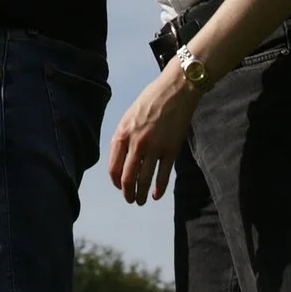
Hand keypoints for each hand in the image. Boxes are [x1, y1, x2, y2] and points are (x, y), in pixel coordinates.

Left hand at [107, 64, 199, 203]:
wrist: (176, 89)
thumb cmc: (151, 99)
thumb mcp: (129, 116)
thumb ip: (123, 137)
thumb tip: (120, 159)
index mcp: (123, 134)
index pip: (114, 167)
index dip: (116, 182)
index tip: (119, 187)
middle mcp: (136, 143)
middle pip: (128, 178)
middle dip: (127, 193)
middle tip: (130, 200)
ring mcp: (154, 148)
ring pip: (144, 180)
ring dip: (141, 195)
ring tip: (141, 201)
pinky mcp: (171, 151)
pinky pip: (163, 176)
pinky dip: (159, 189)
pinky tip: (156, 195)